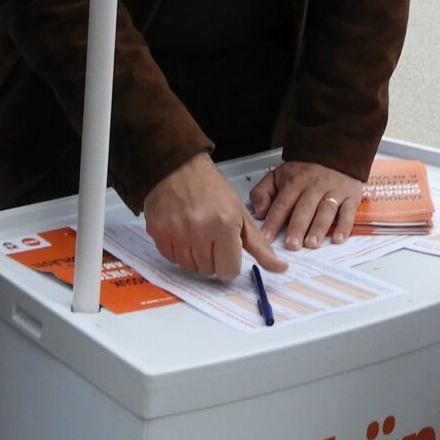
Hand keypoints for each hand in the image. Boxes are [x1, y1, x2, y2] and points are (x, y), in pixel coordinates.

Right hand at [143, 154, 285, 280]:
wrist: (178, 167)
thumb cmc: (211, 188)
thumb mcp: (241, 213)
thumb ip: (260, 245)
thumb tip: (280, 269)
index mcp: (225, 226)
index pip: (228, 271)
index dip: (229, 262)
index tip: (227, 251)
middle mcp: (200, 232)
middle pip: (208, 271)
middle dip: (212, 258)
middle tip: (211, 237)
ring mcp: (176, 233)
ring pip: (189, 268)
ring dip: (194, 256)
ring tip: (196, 233)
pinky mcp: (158, 233)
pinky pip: (171, 258)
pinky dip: (177, 250)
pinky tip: (181, 231)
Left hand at [250, 161, 365, 249]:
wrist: (335, 151)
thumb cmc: (304, 170)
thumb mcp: (278, 174)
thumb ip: (263, 192)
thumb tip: (259, 212)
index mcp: (294, 182)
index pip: (282, 204)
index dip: (274, 222)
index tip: (267, 238)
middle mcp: (314, 186)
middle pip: (304, 208)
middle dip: (297, 228)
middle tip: (291, 245)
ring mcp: (334, 191)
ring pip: (326, 210)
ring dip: (319, 228)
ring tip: (312, 244)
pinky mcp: (351, 196)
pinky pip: (349, 212)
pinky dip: (345, 226)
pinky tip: (338, 238)